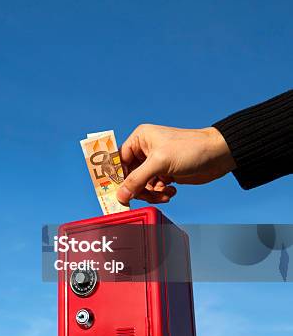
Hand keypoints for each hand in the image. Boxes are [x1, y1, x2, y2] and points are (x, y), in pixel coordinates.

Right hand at [116, 124, 235, 204]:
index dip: (117, 177)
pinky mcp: (165, 173)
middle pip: (129, 176)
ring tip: (163, 194)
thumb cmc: (191, 149)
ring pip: (141, 185)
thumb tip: (120, 196)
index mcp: (140, 139)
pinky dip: (159, 194)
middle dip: (138, 188)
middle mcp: (145, 150)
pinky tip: (171, 191)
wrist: (220, 155)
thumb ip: (137, 180)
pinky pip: (153, 188)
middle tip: (147, 195)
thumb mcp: (160, 163)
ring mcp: (155, 163)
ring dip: (150, 193)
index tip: (116, 192)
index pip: (119, 160)